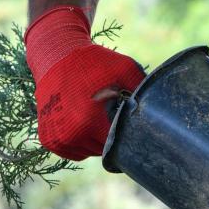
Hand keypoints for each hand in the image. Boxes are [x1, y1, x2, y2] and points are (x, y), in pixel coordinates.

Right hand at [25, 6, 144, 159]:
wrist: (55, 56)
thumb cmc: (94, 62)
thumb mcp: (125, 70)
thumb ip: (142, 91)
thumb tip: (160, 110)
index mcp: (90, 122)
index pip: (118, 146)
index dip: (128, 137)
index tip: (131, 126)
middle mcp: (71, 135)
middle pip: (104, 150)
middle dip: (111, 136)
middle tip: (110, 115)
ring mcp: (57, 139)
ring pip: (88, 152)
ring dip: (95, 140)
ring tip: (95, 115)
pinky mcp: (48, 139)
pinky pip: (73, 151)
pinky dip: (80, 141)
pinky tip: (81, 120)